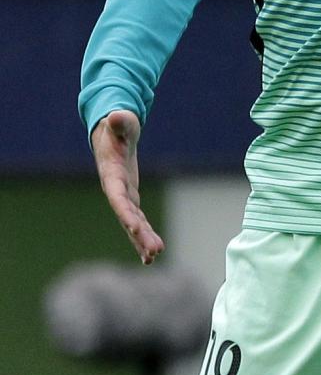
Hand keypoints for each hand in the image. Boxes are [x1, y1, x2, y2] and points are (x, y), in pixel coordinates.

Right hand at [92, 110, 164, 264]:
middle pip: (127, 215)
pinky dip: (143, 236)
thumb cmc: (118, 125)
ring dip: (142, 240)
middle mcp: (115, 189)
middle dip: (139, 234)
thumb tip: (115, 117)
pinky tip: (151, 254)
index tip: (135, 228)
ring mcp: (123, 195)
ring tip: (154, 257)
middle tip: (154, 251)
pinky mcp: (131, 197)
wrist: (112, 132)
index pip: (118, 197)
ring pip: (133, 222)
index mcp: (112, 174)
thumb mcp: (121, 121)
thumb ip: (119, 121)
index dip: (125, 212)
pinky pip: (137, 220)